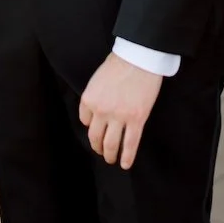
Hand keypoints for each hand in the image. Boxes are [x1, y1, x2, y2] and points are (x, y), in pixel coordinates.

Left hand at [79, 53, 162, 168]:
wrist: (138, 58)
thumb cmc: (119, 63)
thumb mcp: (98, 78)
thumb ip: (96, 95)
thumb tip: (97, 109)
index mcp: (89, 99)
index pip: (85, 120)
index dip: (91, 125)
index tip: (96, 128)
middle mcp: (101, 111)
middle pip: (96, 136)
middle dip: (97, 147)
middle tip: (101, 152)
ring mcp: (119, 117)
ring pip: (111, 144)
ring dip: (110, 155)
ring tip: (111, 159)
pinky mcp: (136, 120)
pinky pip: (130, 144)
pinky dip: (127, 157)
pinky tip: (125, 164)